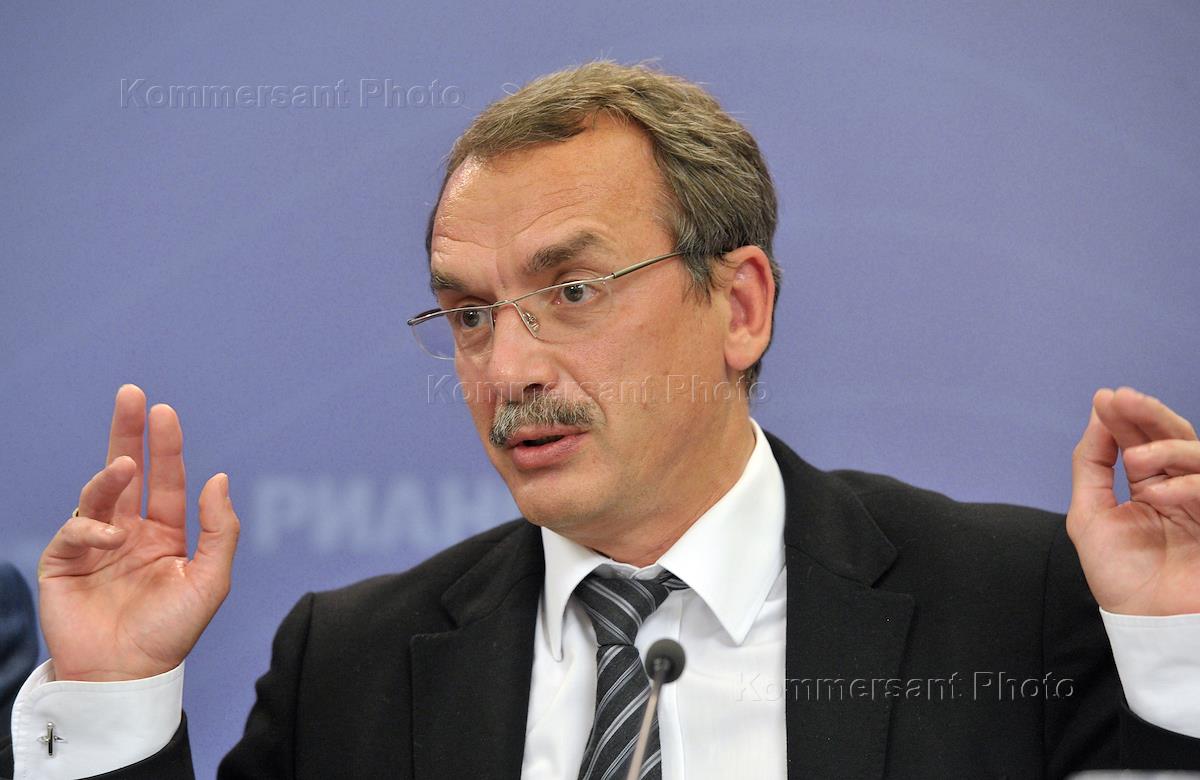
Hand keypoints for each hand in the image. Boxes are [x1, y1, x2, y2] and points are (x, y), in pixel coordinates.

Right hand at [38, 384, 240, 680]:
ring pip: (99, 493)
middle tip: (130, 394)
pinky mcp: (64, 564)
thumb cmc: (171, 634)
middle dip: (127, 433)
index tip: (164, 411)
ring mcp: (95, 547)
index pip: (167, 481)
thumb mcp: (211, 580)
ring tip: (126, 464)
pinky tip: (110, 537)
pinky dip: (90, 525)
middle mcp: (129, 534)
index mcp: (165, 536)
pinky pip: (74, 529)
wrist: (126, 677)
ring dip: (111, 474)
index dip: (166, 447)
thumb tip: (219, 477)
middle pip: (126, 472)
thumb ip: (221, 529)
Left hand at [1068, 387, 1199, 615]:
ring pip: (1197, 455)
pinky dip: (1186, 485)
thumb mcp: (1089, 515)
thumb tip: (1098, 415)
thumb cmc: (1121, 578)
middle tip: (1123, 399)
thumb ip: (1091, 465)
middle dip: (1148, 415)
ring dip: (1165, 449)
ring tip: (1134, 460)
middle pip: (1173, 437)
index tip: (1106, 397)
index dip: (1127, 417)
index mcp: (1150, 487)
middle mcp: (1180, 489)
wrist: (1148, 626)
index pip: (1142, 440)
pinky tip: (1158, 493)